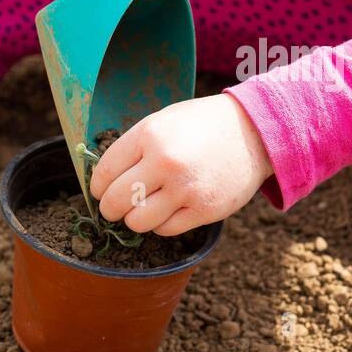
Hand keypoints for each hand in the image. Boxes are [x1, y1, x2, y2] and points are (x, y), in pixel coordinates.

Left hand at [89, 94, 273, 235]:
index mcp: (149, 135)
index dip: (97, 187)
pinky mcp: (204, 210)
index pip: (104, 173)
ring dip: (136, 218)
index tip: (101, 190)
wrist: (254, 132)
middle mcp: (165, 163)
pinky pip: (165, 230)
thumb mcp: (164, 121)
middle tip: (116, 206)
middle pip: (115, 202)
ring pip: (137, 222)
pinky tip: (170, 208)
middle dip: (110, 208)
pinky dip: (162, 223)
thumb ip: (134, 146)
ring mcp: (185, 189)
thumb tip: (103, 179)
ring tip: (145, 208)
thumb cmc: (203, 125)